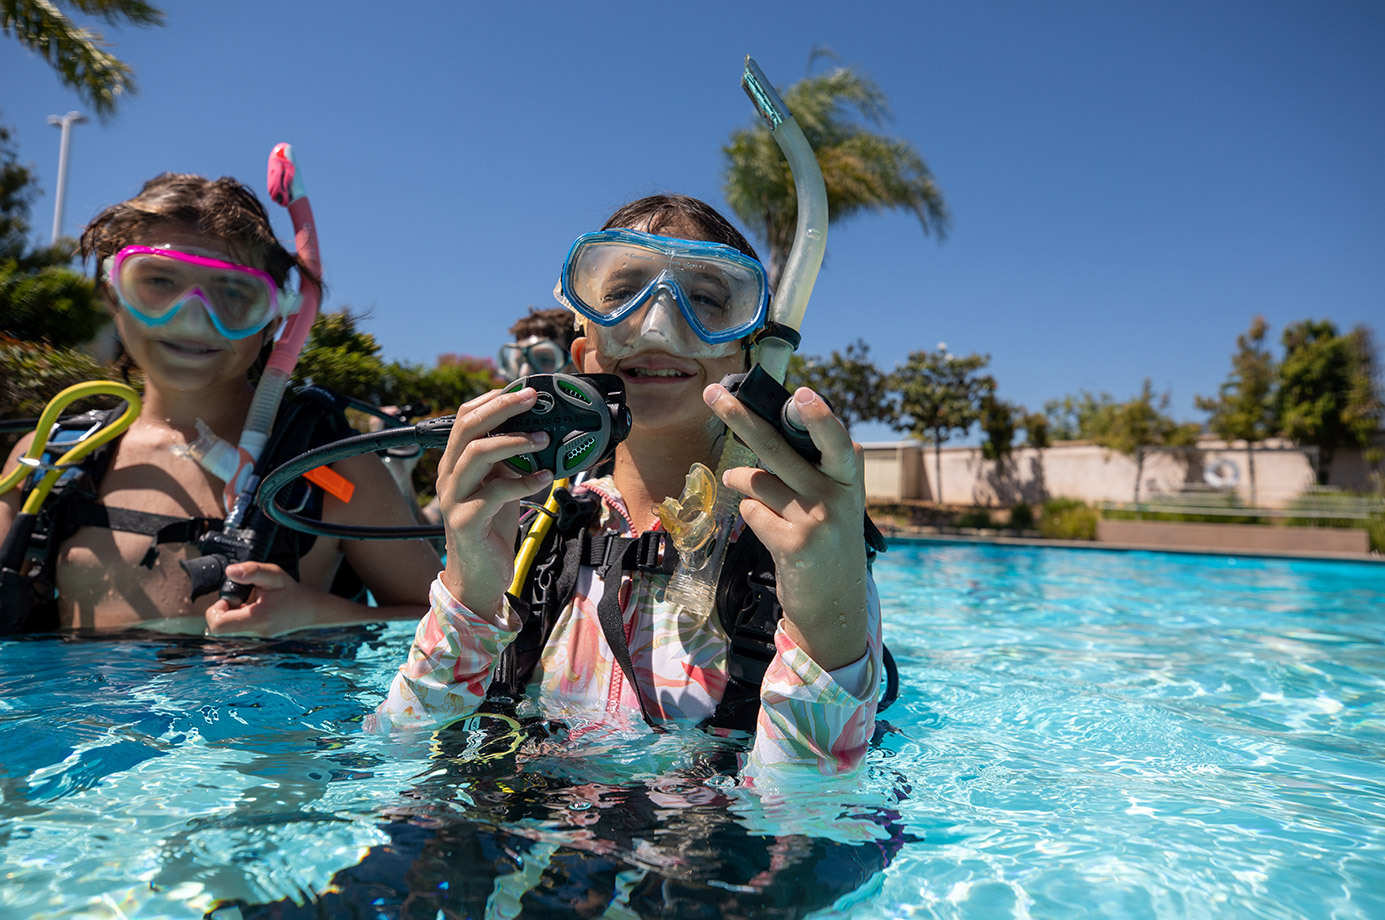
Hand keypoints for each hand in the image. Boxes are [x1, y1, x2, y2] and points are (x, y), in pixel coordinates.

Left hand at [205, 561, 330, 635]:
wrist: (309, 610)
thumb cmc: (290, 591)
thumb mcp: (274, 575)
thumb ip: (252, 571)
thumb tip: (230, 571)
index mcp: (258, 619)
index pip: (218, 626)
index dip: (215, 611)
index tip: (229, 598)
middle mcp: (255, 634)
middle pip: (219, 631)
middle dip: (221, 613)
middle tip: (238, 599)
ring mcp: (254, 640)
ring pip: (226, 633)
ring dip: (229, 617)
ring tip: (247, 604)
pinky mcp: (254, 641)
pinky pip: (234, 634)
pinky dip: (236, 621)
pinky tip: (250, 611)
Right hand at [436, 387, 553, 620]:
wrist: (480, 577)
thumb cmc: (491, 530)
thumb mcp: (501, 487)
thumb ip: (509, 462)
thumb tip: (536, 432)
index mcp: (454, 463)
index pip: (464, 418)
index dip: (491, 399)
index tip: (521, 389)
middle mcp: (448, 476)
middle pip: (467, 427)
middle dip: (501, 407)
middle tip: (532, 397)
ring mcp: (453, 498)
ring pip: (476, 453)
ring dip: (513, 441)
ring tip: (543, 438)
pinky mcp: (466, 521)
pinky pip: (496, 491)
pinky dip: (524, 481)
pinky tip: (546, 477)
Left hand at [704, 383, 867, 670]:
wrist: (836, 603)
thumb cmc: (828, 539)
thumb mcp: (835, 499)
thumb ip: (810, 466)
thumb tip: (760, 427)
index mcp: (850, 475)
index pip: (834, 437)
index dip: (816, 414)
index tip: (801, 394)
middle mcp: (837, 494)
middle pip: (778, 447)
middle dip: (741, 417)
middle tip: (713, 393)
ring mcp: (815, 520)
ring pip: (755, 480)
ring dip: (741, 480)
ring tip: (744, 485)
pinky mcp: (793, 544)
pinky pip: (752, 512)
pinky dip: (752, 515)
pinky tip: (770, 528)